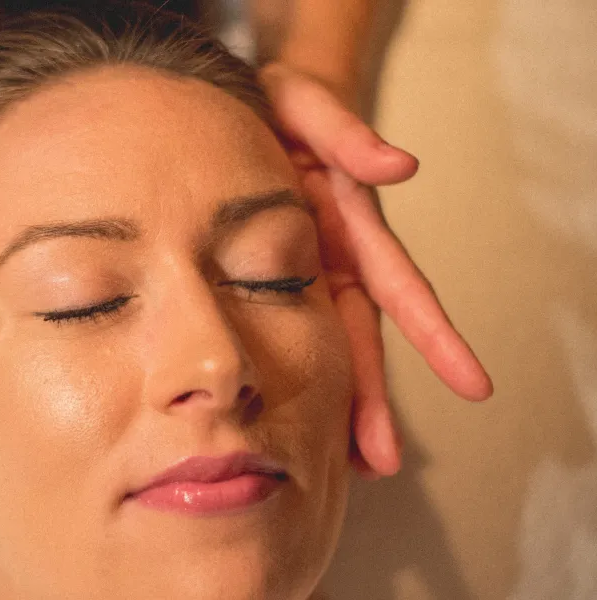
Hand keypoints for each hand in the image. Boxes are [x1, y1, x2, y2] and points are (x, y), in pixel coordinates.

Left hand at [259, 64, 492, 478]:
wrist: (250, 107)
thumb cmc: (286, 105)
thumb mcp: (309, 106)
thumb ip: (348, 134)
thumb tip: (400, 167)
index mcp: (351, 228)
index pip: (397, 288)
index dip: (433, 335)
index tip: (472, 383)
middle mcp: (336, 259)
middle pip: (361, 336)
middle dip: (372, 398)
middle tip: (380, 460)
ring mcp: (306, 274)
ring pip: (327, 346)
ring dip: (340, 403)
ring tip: (346, 464)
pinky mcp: (275, 278)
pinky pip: (287, 331)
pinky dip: (299, 374)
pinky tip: (299, 420)